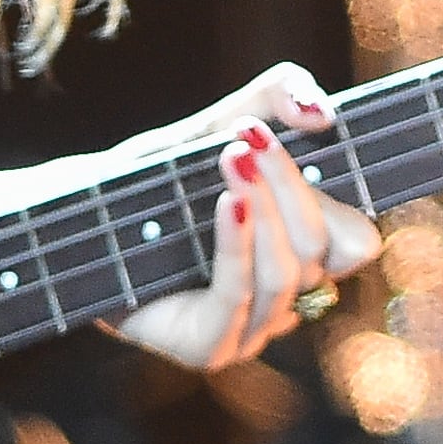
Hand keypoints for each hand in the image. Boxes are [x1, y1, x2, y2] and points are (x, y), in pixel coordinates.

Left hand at [117, 63, 376, 368]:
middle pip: (323, 250)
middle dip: (290, 188)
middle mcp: (286, 300)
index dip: (344, 198)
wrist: (87, 214)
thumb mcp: (225, 120)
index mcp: (303, 257)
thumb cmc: (162, 174)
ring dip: (263, 209)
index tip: (311, 135)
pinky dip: (236, 247)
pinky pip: (237, 299)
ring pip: (285, 275)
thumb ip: (280, 95)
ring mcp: (251, 330)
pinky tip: (228, 203)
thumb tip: (324, 113)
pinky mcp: (209, 348)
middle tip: (250, 140)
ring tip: (232, 159)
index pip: (356, 243)